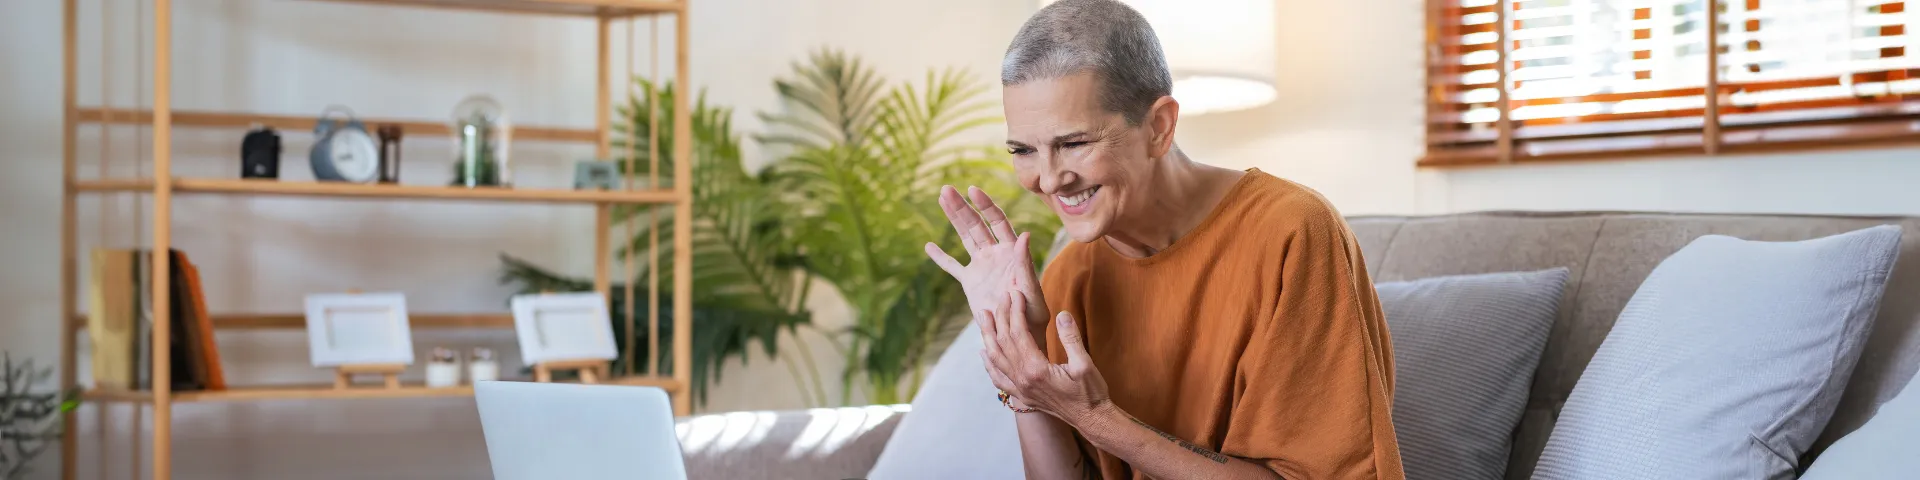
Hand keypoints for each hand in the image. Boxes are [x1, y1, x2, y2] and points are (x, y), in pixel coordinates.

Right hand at [926, 185, 1048, 330]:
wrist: (1019, 333)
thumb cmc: (1032, 313)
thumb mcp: (1030, 289)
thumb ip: (1024, 263)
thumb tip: (1025, 235)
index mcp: (1011, 251)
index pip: (997, 221)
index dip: (985, 205)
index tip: (972, 190)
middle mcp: (995, 254)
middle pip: (976, 224)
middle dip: (962, 206)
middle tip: (945, 189)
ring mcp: (981, 266)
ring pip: (965, 237)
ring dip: (953, 219)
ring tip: (941, 198)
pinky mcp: (970, 283)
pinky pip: (953, 267)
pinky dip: (941, 258)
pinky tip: (929, 246)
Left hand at [981, 291, 1110, 424]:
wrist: (1091, 420)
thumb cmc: (1091, 392)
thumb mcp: (1085, 364)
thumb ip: (1071, 338)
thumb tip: (1062, 315)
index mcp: (1036, 370)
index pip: (1019, 334)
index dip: (1016, 311)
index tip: (1016, 294)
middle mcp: (1023, 380)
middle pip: (1004, 343)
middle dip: (1001, 317)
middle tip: (1000, 297)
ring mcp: (1020, 389)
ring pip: (996, 359)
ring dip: (988, 336)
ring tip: (982, 317)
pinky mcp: (1023, 396)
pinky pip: (999, 379)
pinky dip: (989, 364)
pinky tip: (984, 353)